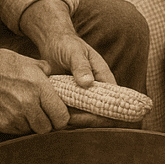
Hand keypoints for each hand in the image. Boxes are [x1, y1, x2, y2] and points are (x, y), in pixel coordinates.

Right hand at [0, 47, 68, 134]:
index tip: (60, 115)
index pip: (60, 116)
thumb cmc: (7, 65)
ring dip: (33, 124)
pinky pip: (18, 131)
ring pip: (32, 131)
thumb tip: (61, 84)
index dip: (62, 118)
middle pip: (47, 128)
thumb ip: (50, 75)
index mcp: (40, 88)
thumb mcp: (33, 64)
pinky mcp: (1, 124)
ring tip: (29, 111)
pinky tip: (16, 113)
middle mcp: (28, 104)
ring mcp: (13, 116)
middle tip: (45, 116)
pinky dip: (20, 125)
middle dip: (48, 124)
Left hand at [15, 0, 137, 130]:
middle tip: (67, 120)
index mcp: (103, 76)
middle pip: (99, 110)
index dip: (103, 111)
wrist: (52, 43)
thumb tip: (88, 83)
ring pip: (85, 113)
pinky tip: (55, 116)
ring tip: (59, 119)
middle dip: (86, 119)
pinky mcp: (71, 97)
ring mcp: (83, 93)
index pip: (111, 99)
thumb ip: (81, 66)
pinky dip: (65, 115)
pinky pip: (72, 110)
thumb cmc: (67, 44)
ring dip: (75, 119)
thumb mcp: (74, 52)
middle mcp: (96, 87)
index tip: (86, 117)